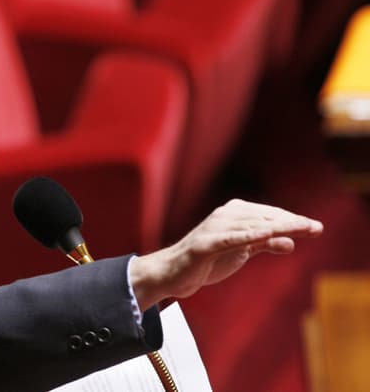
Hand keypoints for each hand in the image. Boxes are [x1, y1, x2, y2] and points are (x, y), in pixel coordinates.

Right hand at [129, 199, 322, 311]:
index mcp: (232, 214)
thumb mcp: (240, 253)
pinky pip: (229, 239)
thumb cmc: (205, 261)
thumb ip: (263, 244)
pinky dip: (247, 235)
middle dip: (291, 222)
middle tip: (316, 227)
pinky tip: (265, 234)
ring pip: (250, 226)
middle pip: (263, 217)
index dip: (291, 220)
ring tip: (300, 228)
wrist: (172, 273)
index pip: (268, 215)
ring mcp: (213, 229)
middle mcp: (223, 216)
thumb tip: (291, 242)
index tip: (315, 227)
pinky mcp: (204, 244)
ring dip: (277, 227)